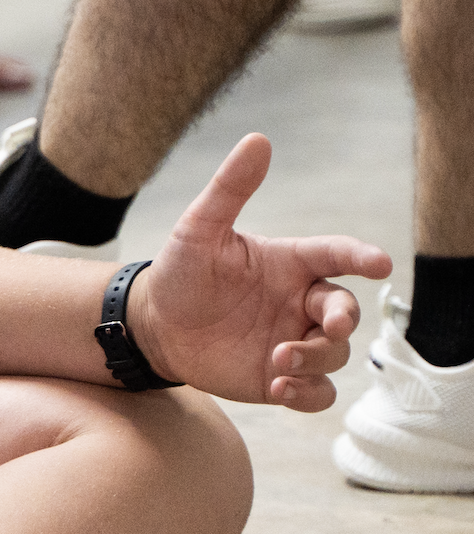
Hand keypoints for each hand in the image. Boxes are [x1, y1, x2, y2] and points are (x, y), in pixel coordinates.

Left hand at [130, 134, 391, 411]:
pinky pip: (316, 392)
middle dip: (343, 320)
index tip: (379, 263)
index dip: (361, 257)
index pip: (336, 255)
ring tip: (277, 361)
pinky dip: (308, 393)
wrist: (154, 325)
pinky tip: (281, 388)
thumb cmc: (180, 272)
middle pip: (346, 311)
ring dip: (316, 360)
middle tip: (325, 327)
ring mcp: (294, 340)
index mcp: (290, 263)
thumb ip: (229, 189)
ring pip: (334, 354)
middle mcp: (299, 302)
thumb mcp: (199, 229)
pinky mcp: (280, 376)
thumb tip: (258, 140)